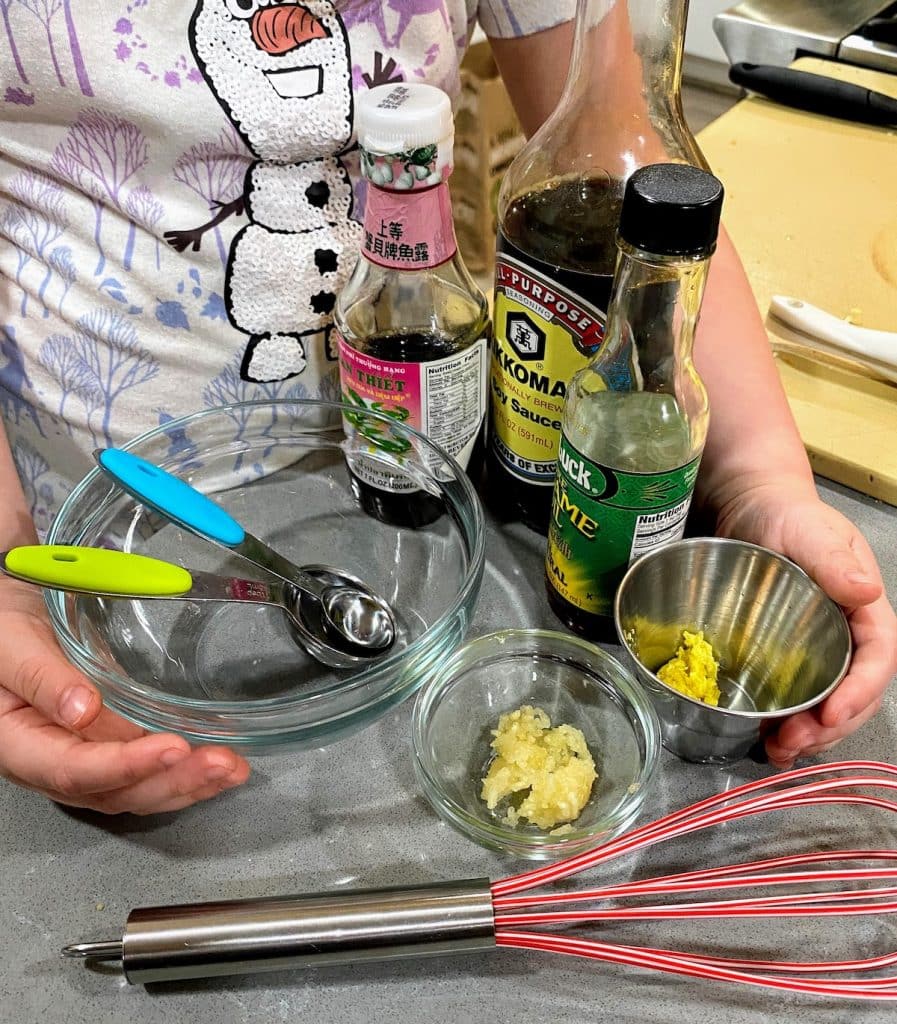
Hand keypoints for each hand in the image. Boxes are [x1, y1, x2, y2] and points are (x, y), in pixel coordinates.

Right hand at [0, 578, 250, 813]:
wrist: (9, 612)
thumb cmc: (1, 624)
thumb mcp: (12, 642)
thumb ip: (42, 677)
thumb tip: (82, 709)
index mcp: (18, 744)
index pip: (73, 770)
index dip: (126, 765)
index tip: (173, 748)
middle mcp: (51, 762)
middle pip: (114, 791)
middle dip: (172, 781)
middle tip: (220, 763)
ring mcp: (83, 755)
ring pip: (135, 789)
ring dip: (187, 783)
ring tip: (232, 768)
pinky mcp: (107, 742)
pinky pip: (145, 771)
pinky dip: (184, 771)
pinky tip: (220, 766)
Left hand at [716, 482, 896, 768]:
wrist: (749, 508)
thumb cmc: (784, 514)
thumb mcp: (808, 531)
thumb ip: (832, 560)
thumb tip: (866, 592)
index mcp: (864, 608)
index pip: (878, 658)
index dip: (860, 692)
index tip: (830, 714)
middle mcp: (847, 634)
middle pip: (854, 692)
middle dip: (829, 726)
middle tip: (793, 742)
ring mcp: (818, 648)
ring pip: (827, 703)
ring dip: (809, 734)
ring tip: (777, 750)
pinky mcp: (787, 656)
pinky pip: (797, 696)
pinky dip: (786, 722)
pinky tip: (767, 739)